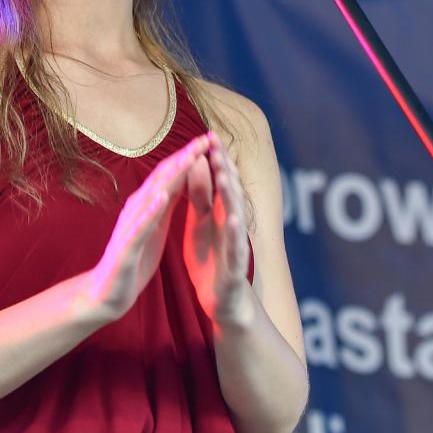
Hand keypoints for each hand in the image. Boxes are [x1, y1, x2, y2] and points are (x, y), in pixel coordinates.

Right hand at [84, 134, 210, 320]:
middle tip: (203, 139)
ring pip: (152, 196)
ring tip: (188, 159)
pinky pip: (140, 226)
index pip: (170, 175)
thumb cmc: (134, 257)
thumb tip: (182, 175)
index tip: (209, 139)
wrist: (108, 292)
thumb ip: (168, 201)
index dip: (189, 156)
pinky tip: (163, 197)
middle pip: (163, 178)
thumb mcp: (157, 225)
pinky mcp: (127, 247)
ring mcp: (130, 226)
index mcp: (148, 205)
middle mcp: (137, 209)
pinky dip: (152, 210)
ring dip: (170, 177)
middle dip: (184, 158)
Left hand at [183, 130, 254, 329]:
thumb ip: (199, 194)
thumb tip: (196, 161)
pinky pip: (236, 247)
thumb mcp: (199, 222)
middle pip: (230, 191)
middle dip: (224, 167)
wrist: (220, 299)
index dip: (215, 157)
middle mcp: (232, 223)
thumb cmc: (211, 257)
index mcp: (220, 211)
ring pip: (235, 214)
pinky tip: (232, 219)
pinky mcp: (235, 266)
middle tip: (216, 144)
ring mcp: (236, 243)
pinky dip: (235, 232)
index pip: (220, 179)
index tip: (208, 133)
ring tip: (224, 173)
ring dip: (230, 194)